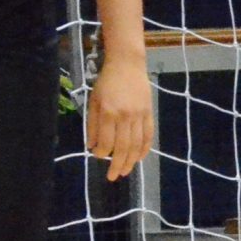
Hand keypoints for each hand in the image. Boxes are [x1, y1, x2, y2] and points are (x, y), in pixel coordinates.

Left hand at [86, 55, 153, 184]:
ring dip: (131, 161)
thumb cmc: (106, 82)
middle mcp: (125, 116)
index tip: (98, 157)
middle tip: (113, 176)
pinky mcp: (149, 113)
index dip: (102, 153)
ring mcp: (139, 115)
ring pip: (136, 144)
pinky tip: (139, 158)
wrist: (127, 64)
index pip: (106, 141)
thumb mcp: (94, 101)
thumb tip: (91, 146)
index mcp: (109, 113)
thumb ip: (92, 125)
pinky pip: (148, 135)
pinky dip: (144, 149)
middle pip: (123, 147)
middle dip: (117, 164)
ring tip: (126, 171)